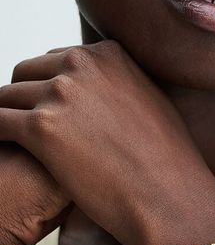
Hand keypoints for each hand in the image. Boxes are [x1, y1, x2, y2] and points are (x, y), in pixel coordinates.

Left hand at [0, 41, 214, 244]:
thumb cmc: (165, 154)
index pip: (56, 59)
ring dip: (9, 117)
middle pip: (26, 71)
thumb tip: (96, 91)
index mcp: (106, 53)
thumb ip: (117, 83)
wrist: (169, 192)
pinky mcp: (42, 127)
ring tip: (17, 141)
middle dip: (26, 97)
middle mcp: (82, 63)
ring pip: (6, 96)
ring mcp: (61, 92)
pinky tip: (7, 150)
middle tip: (32, 126)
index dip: (50, 86)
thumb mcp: (148, 97)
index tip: (50, 108)